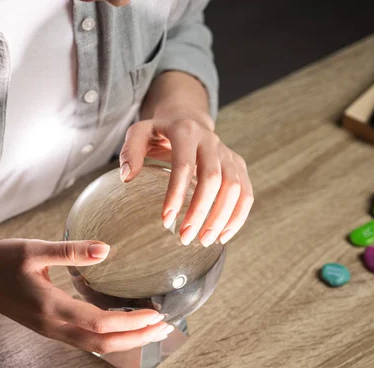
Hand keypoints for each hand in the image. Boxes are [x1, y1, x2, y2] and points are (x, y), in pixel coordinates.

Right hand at [0, 239, 172, 353]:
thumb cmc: (1, 261)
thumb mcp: (33, 249)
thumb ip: (70, 251)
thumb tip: (106, 249)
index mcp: (51, 306)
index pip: (100, 322)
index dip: (131, 321)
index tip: (156, 313)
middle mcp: (53, 326)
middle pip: (103, 343)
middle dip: (137, 339)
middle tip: (165, 329)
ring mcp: (51, 331)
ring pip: (95, 346)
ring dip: (126, 341)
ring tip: (151, 331)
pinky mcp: (50, 329)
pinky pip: (85, 342)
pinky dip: (109, 338)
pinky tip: (122, 327)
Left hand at [119, 118, 253, 246]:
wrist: (187, 120)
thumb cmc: (158, 133)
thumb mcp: (139, 134)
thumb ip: (130, 151)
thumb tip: (127, 177)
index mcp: (185, 131)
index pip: (184, 165)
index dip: (177, 194)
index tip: (166, 220)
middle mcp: (211, 141)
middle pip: (213, 179)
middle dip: (200, 211)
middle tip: (185, 237)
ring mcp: (228, 153)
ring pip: (234, 188)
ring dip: (221, 218)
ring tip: (203, 241)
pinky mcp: (238, 165)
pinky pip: (246, 193)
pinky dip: (237, 216)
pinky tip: (223, 236)